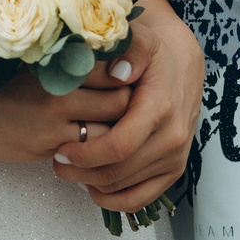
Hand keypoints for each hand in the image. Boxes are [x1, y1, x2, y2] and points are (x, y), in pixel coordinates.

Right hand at [0, 62, 132, 163]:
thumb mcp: (23, 58)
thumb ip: (60, 60)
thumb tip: (104, 59)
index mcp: (54, 64)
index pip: (114, 67)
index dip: (127, 71)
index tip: (130, 73)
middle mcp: (57, 96)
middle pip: (120, 102)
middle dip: (129, 104)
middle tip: (131, 103)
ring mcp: (50, 128)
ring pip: (109, 133)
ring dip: (115, 131)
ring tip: (113, 125)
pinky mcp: (41, 151)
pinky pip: (84, 154)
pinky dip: (93, 149)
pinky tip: (88, 142)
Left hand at [50, 0, 204, 212]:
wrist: (183, 66)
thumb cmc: (153, 54)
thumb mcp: (141, 40)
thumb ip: (129, 51)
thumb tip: (118, 74)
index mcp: (161, 108)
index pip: (119, 145)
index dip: (85, 154)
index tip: (60, 149)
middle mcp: (172, 139)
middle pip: (117, 172)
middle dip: (80, 171)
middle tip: (56, 160)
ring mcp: (174, 158)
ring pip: (124, 189)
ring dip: (91, 184)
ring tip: (70, 167)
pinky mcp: (174, 171)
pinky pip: (141, 199)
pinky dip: (113, 199)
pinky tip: (92, 184)